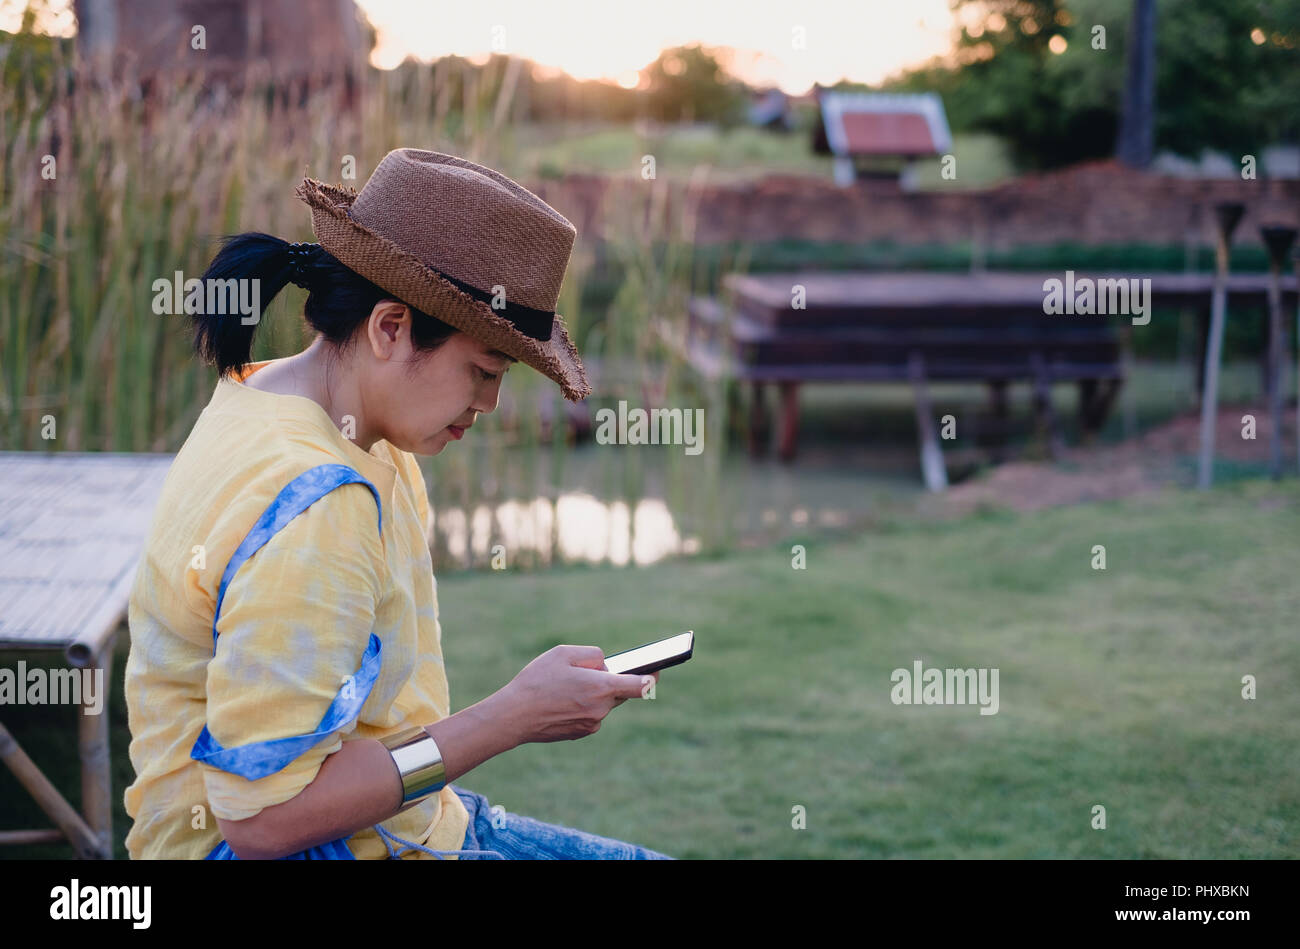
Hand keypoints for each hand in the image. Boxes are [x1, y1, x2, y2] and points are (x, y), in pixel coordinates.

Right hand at [495, 645, 659, 745]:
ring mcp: (592, 724)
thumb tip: (606, 665)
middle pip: (618, 692)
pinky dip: (583, 705)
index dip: (652, 677)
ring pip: (603, 703)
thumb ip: (592, 655)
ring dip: (594, 693)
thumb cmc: (537, 681)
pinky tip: (562, 700)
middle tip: (592, 671)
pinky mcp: (581, 733)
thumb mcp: (563, 654)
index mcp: (601, 688)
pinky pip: (591, 714)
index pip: (640, 685)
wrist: (513, 717)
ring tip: (567, 685)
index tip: (658, 671)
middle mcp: (601, 709)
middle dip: (610, 680)